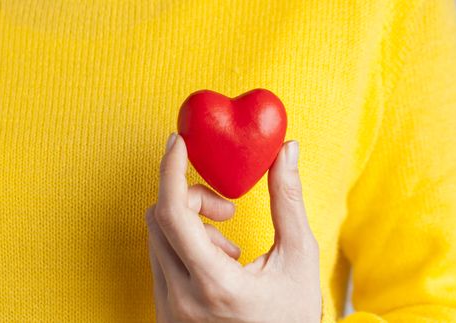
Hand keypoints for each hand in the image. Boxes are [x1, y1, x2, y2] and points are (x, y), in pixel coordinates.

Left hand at [145, 133, 321, 322]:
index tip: (178, 143)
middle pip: (161, 218)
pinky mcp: (164, 310)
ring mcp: (168, 308)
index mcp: (216, 284)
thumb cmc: (291, 316)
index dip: (172, 170)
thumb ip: (288, 200)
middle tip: (226, 208)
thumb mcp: (299, 257)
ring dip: (188, 223)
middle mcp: (181, 298)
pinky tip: (214, 260)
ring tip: (227, 246)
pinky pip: (158, 258)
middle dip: (191, 196)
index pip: (174, 214)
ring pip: (156, 237)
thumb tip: (286, 152)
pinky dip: (182, 244)